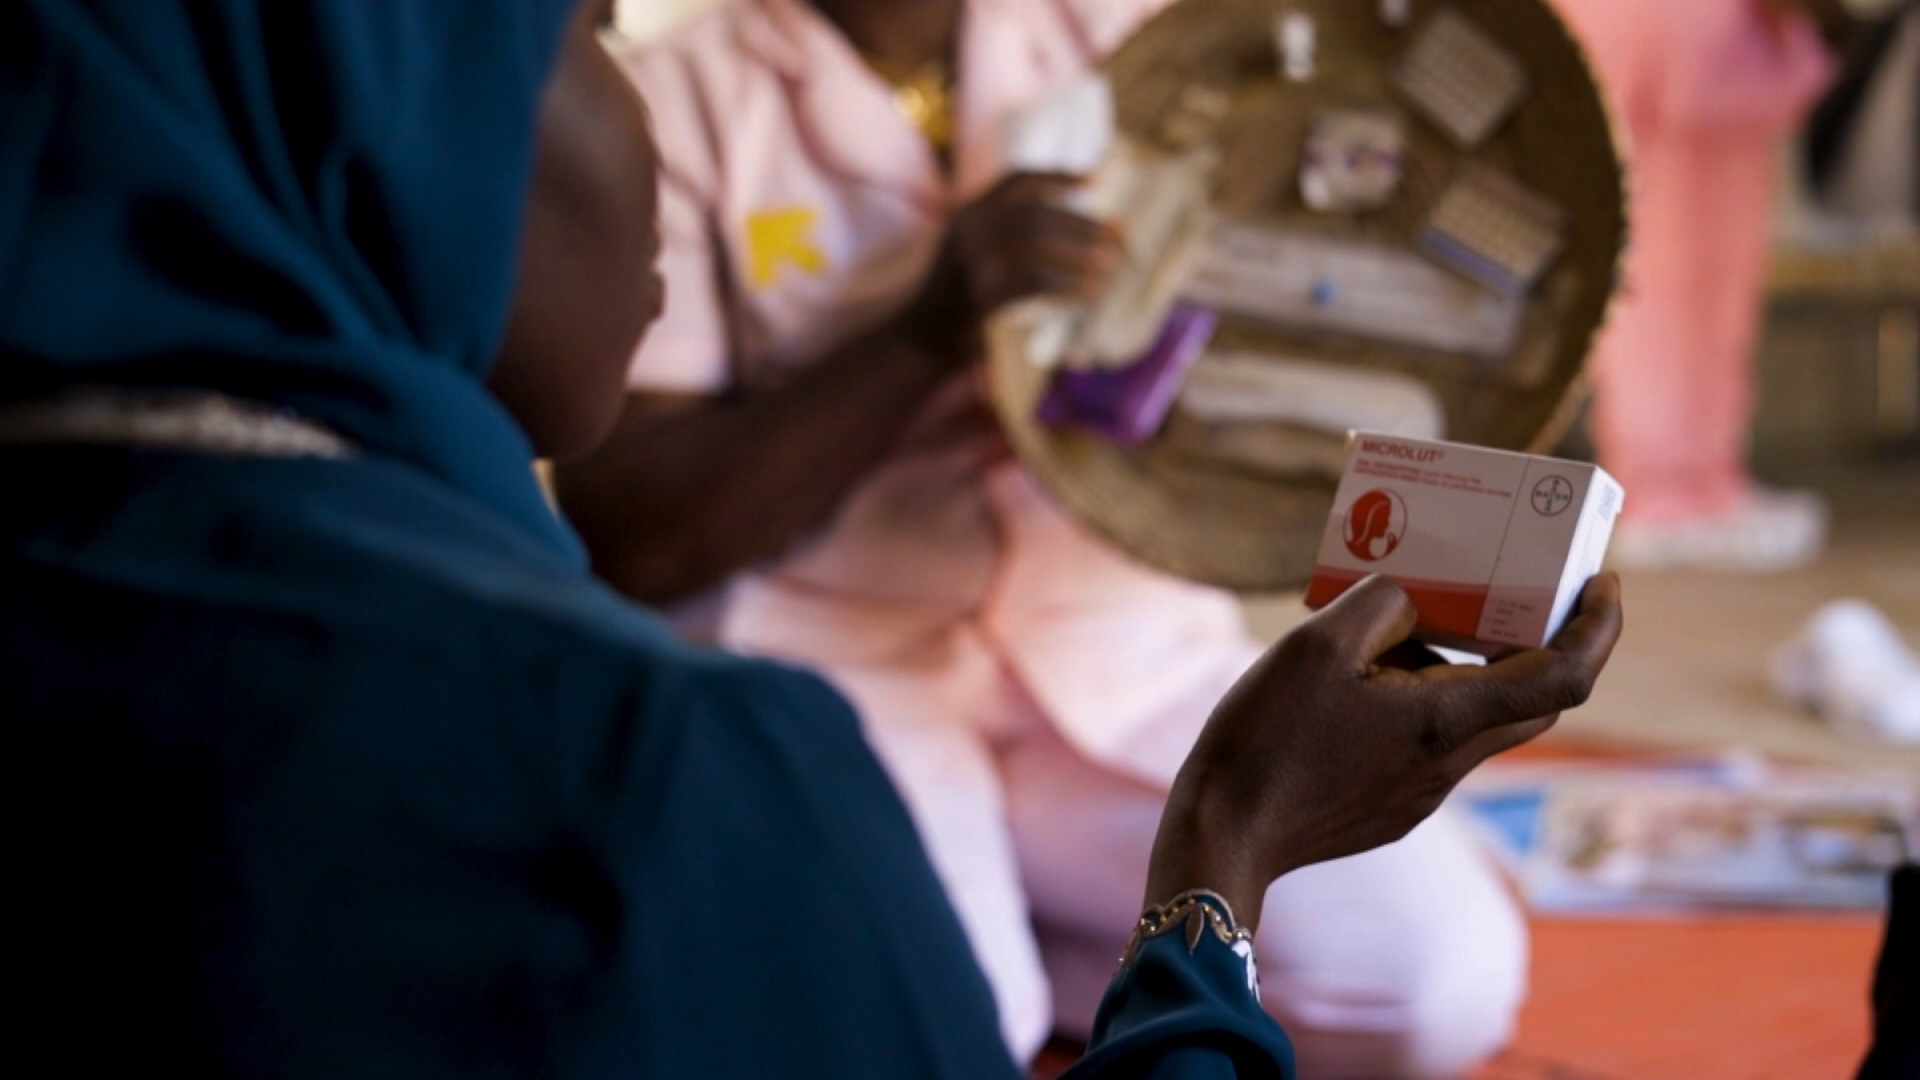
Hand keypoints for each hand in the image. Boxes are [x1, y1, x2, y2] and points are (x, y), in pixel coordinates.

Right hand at [902, 173, 1122, 357]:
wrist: (916, 338)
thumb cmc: (957, 299)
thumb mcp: (976, 254)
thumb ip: (1010, 234)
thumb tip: (1076, 226)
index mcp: (968, 213)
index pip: (1017, 181)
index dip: (1057, 176)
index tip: (1095, 179)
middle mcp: (967, 229)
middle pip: (1036, 213)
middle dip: (1082, 224)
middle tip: (1117, 236)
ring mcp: (970, 261)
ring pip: (1036, 243)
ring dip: (1080, 253)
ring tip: (1110, 265)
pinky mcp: (978, 295)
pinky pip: (1033, 282)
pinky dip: (1067, 285)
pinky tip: (1090, 292)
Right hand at [1145, 574, 1623, 931]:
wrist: (1223, 836)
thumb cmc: (1267, 738)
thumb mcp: (1317, 643)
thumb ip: (1381, 603)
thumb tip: (1412, 598)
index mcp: (1446, 722)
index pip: (1565, 677)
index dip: (1598, 627)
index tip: (1604, 583)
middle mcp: (1450, 764)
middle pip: (1533, 702)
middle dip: (1545, 643)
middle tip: (1522, 589)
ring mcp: (1422, 794)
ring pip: (1474, 721)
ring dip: (1465, 669)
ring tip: (1403, 626)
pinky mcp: (1390, 809)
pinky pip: (1430, 744)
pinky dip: (1424, 701)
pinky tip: (1362, 682)